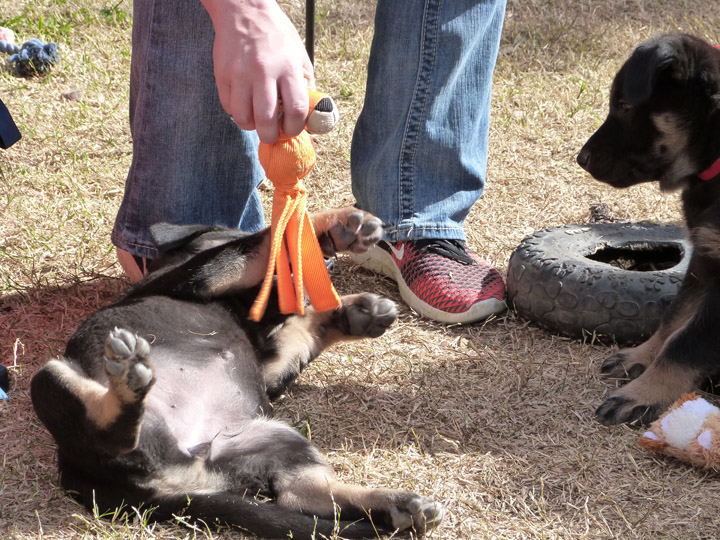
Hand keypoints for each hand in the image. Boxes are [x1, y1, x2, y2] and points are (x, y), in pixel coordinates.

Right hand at [202, 0, 313, 142]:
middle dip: (271, 135)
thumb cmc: (277, 37)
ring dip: (251, 126)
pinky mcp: (222, 74)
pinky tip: (244, 104)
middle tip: (272, 134)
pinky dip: (237, 112)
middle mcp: (263, 71)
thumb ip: (305, 85)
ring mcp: (240, 73)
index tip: (292, 129)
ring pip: (243, 117)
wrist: (244, 10)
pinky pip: (228, 106)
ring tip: (256, 120)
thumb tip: (309, 116)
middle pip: (266, 120)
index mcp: (288, 67)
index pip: (296, 109)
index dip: (295, 127)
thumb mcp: (299, 56)